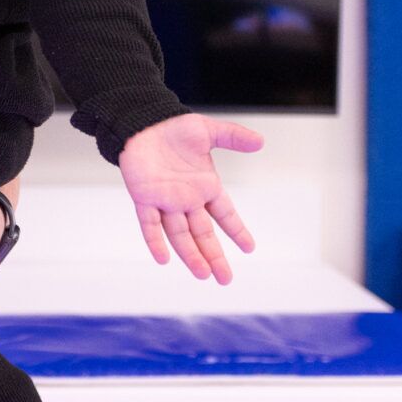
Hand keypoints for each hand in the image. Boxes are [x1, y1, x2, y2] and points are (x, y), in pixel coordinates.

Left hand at [116, 113, 263, 282]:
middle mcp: (187, 199)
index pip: (225, 214)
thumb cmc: (173, 128)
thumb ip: (233, 137)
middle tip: (225, 278)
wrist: (141, 123)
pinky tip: (164, 258)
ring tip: (203, 275)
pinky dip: (155, 241)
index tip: (249, 248)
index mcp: (205, 186)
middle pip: (203, 233)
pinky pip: (149, 224)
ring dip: (191, 254)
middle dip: (215, 256)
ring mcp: (165, 201)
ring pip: (179, 235)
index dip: (237, 231)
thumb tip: (260, 141)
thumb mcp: (208, 131)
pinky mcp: (144, 198)